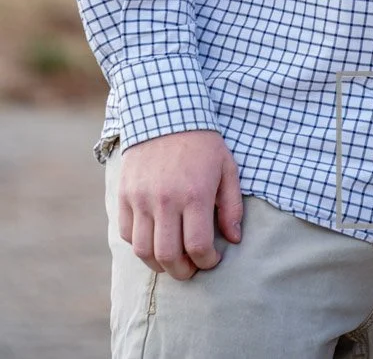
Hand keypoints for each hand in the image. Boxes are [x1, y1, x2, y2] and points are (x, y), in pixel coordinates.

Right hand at [119, 129, 242, 280]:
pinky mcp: (125, 195)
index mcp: (195, 194)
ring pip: (144, 251)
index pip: (198, 246)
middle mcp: (166, 200)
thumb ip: (231, 206)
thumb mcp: (227, 168)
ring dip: (159, 264)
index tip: (212, 260)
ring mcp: (142, 198)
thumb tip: (233, 239)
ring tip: (172, 260)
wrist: (165, 114)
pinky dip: (139, 245)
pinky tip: (154, 240)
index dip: (207, 262)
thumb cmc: (202, 143)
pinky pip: (127, 234)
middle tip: (191, 269)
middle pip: (169, 256)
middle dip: (183, 272)